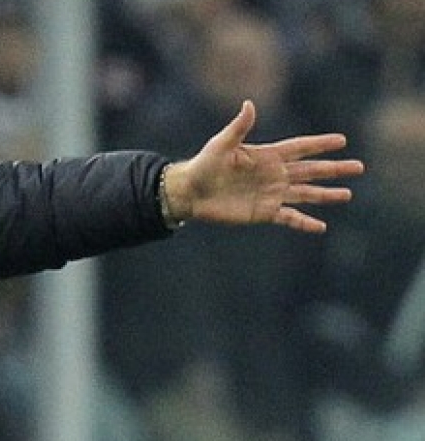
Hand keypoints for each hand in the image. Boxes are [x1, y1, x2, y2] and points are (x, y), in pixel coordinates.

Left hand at [162, 100, 364, 232]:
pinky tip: (321, 226)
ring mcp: (270, 194)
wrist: (190, 192)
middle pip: (311, 171)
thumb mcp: (221, 144)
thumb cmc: (203, 165)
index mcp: (267, 156)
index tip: (342, 140)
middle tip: (359, 167)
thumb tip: (250, 104)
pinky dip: (304, 222)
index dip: (320, 144)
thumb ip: (239, 127)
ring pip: (305, 194)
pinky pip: (289, 218)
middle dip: (334, 169)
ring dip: (326, 195)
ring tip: (348, 195)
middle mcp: (273, 175)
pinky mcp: (263, 212)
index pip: (300, 148)